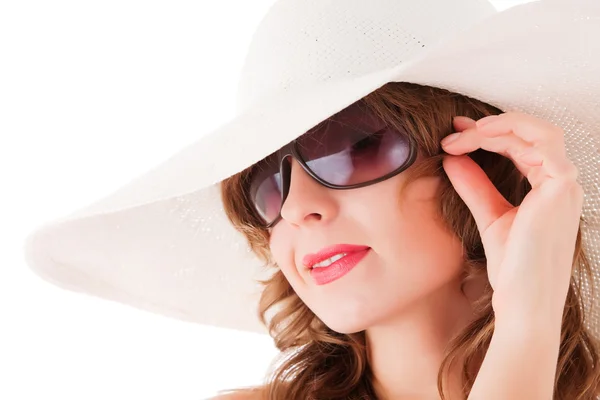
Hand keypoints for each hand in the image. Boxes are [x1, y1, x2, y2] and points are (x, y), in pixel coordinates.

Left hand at [440, 112, 583, 325]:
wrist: (523, 299)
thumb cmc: (513, 266)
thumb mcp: (488, 215)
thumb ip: (474, 186)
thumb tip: (451, 159)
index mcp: (547, 187)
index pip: (520, 146)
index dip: (488, 135)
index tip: (454, 135)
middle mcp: (560, 183)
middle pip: (530, 134)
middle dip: (489, 128)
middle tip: (453, 132)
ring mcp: (564, 185)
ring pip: (540, 132)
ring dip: (499, 126)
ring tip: (464, 133)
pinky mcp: (561, 189)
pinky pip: (545, 145)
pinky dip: (514, 135)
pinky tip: (480, 139)